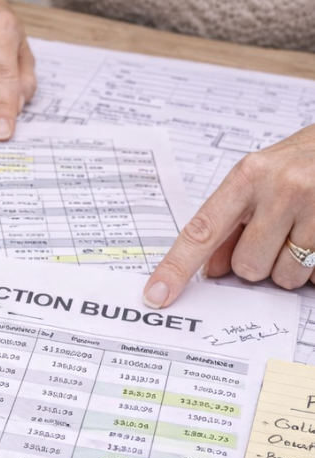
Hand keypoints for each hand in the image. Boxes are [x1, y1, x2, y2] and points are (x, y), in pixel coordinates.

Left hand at [143, 125, 314, 307]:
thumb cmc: (302, 163)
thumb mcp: (258, 180)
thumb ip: (230, 223)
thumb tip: (210, 270)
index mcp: (248, 176)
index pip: (202, 230)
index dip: (177, 267)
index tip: (157, 294)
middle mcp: (281, 188)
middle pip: (246, 265)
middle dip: (257, 261)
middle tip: (275, 235)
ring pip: (284, 276)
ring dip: (290, 267)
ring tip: (302, 233)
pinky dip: (314, 268)